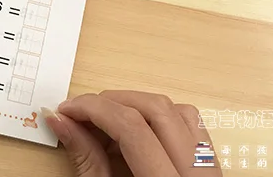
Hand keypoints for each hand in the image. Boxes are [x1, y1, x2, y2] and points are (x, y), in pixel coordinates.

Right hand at [43, 91, 222, 176]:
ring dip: (136, 106)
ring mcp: (211, 170)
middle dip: (111, 102)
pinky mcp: (212, 168)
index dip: (93, 110)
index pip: (133, 128)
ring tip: (105, 122)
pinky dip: (160, 118)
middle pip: (155, 109)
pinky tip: (135, 132)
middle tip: (79, 112)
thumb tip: (61, 122)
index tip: (66, 110)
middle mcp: (198, 175)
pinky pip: (191, 125)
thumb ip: (86, 160)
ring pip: (177, 110)